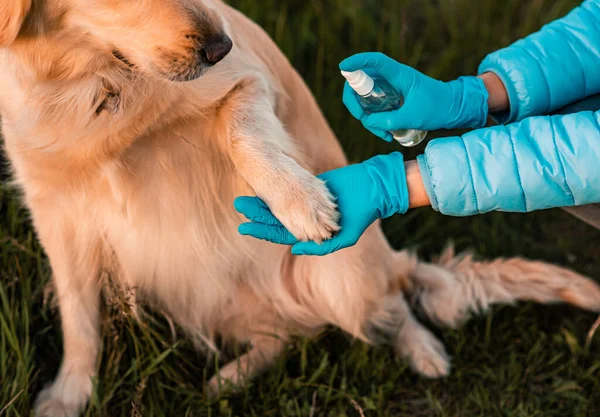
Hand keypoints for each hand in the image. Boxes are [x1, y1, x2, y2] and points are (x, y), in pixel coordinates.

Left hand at [235, 152, 408, 255]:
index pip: (280, 233)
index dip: (262, 231)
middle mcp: (306, 219)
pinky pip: (290, 189)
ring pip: (280, 204)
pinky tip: (264, 185)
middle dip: (257, 214)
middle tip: (238, 204)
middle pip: (276, 218)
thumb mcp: (345, 238)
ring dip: (263, 201)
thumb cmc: (361, 216)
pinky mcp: (311, 187)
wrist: (373, 190)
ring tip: (246, 196)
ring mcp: (307, 203)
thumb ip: (320, 247)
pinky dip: (277, 189)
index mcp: (310, 233)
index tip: (243, 227)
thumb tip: (296, 249)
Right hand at [340, 52, 488, 141]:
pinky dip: (376, 122)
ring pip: (366, 100)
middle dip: (355, 102)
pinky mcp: (391, 100)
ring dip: (368, 119)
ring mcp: (389, 89)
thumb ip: (388, 120)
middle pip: (360, 83)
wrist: (453, 109)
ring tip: (383, 135)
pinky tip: (387, 135)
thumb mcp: (412, 117)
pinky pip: (375, 109)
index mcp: (398, 74)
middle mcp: (391, 79)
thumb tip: (368, 121)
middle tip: (361, 118)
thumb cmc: (437, 108)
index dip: (356, 61)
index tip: (342, 68)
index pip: (374, 61)